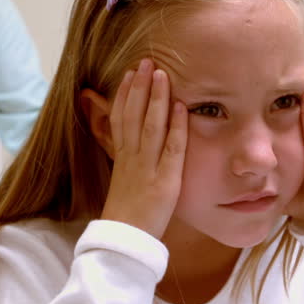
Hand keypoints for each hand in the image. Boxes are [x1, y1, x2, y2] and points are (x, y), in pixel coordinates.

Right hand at [100, 59, 187, 238]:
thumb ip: (127, 163)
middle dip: (140, 86)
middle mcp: (132, 158)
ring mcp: (147, 168)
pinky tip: (182, 107)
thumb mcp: (122, 183)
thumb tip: (129, 149)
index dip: (125, 94)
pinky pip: (171, 149)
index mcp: (122, 158)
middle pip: (133, 115)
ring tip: (161, 73)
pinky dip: (176, 127)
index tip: (130, 73)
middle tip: (147, 61)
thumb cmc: (127, 216)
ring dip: (156, 98)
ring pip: (150, 125)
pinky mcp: (165, 181)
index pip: (120, 118)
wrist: (123, 242)